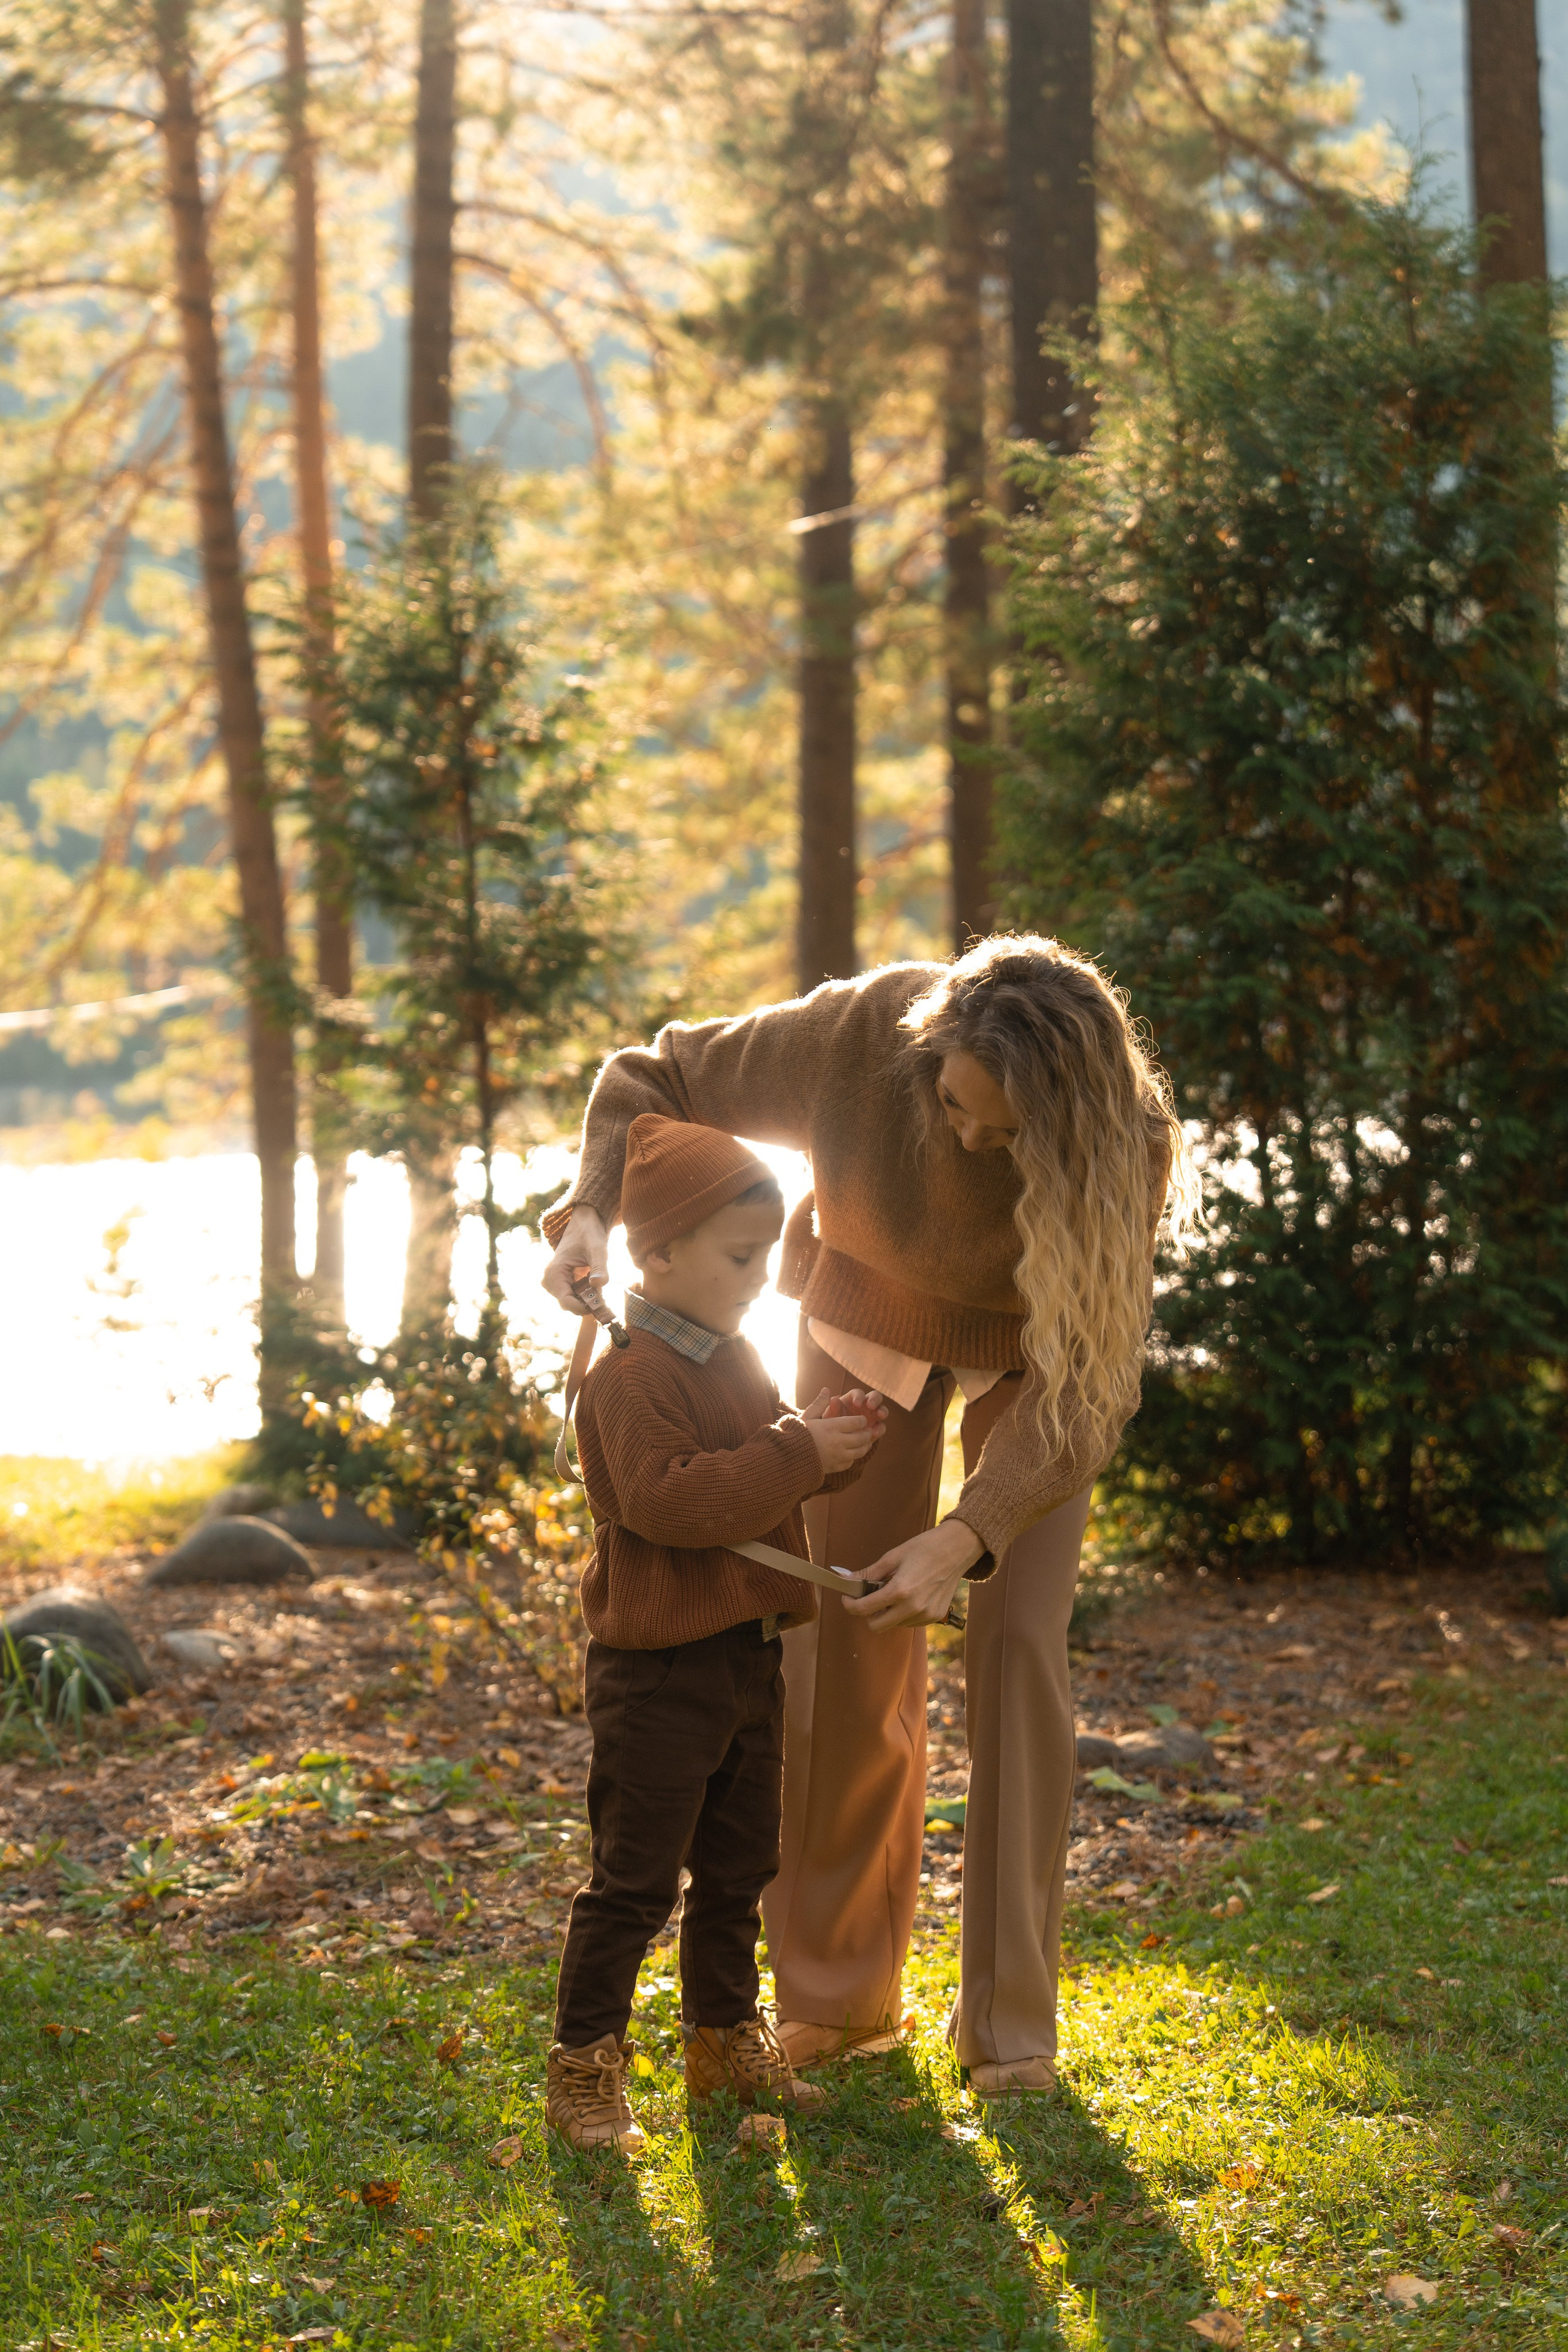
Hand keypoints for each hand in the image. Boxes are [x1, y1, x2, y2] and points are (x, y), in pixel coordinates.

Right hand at [543, 1205, 608, 1311]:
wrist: (583, 1223)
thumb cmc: (589, 1233)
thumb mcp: (598, 1248)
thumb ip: (599, 1266)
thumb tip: (599, 1284)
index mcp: (554, 1273)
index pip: (566, 1302)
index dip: (584, 1308)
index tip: (602, 1307)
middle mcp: (551, 1281)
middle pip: (570, 1304)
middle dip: (588, 1304)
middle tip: (607, 1301)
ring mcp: (556, 1283)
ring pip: (574, 1302)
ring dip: (589, 1300)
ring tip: (603, 1292)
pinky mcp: (563, 1283)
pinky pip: (576, 1296)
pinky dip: (588, 1295)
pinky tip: (597, 1287)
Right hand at [799, 1387, 878, 1475]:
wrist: (786, 1457)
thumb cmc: (795, 1434)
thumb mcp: (806, 1417)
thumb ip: (819, 1404)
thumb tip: (827, 1390)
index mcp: (830, 1427)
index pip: (856, 1422)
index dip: (862, 1420)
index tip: (861, 1420)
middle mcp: (837, 1442)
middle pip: (862, 1437)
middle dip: (867, 1433)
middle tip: (867, 1430)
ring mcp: (837, 1456)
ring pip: (860, 1451)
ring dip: (864, 1446)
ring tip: (863, 1442)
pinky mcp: (834, 1467)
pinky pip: (851, 1462)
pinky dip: (853, 1457)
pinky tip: (850, 1452)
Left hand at [825, 1386, 887, 1440]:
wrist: (836, 1441)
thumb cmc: (831, 1425)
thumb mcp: (829, 1418)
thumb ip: (832, 1409)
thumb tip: (834, 1399)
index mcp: (852, 1399)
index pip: (858, 1393)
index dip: (859, 1397)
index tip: (856, 1404)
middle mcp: (865, 1405)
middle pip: (875, 1396)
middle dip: (874, 1399)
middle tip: (871, 1406)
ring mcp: (872, 1416)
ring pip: (882, 1409)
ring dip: (882, 1411)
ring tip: (880, 1415)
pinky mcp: (876, 1428)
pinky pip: (881, 1426)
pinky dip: (880, 1429)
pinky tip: (875, 1433)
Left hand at [843, 1519, 983, 1631]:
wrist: (958, 1549)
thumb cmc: (925, 1547)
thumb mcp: (893, 1556)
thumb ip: (869, 1573)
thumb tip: (846, 1579)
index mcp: (900, 1591)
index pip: (864, 1609)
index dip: (849, 1604)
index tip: (848, 1597)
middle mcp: (913, 1607)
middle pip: (876, 1626)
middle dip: (867, 1613)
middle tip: (868, 1597)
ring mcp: (926, 1615)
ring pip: (894, 1624)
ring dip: (887, 1613)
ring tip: (895, 1591)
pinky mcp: (935, 1617)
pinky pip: (910, 1622)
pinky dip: (903, 1613)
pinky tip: (911, 1595)